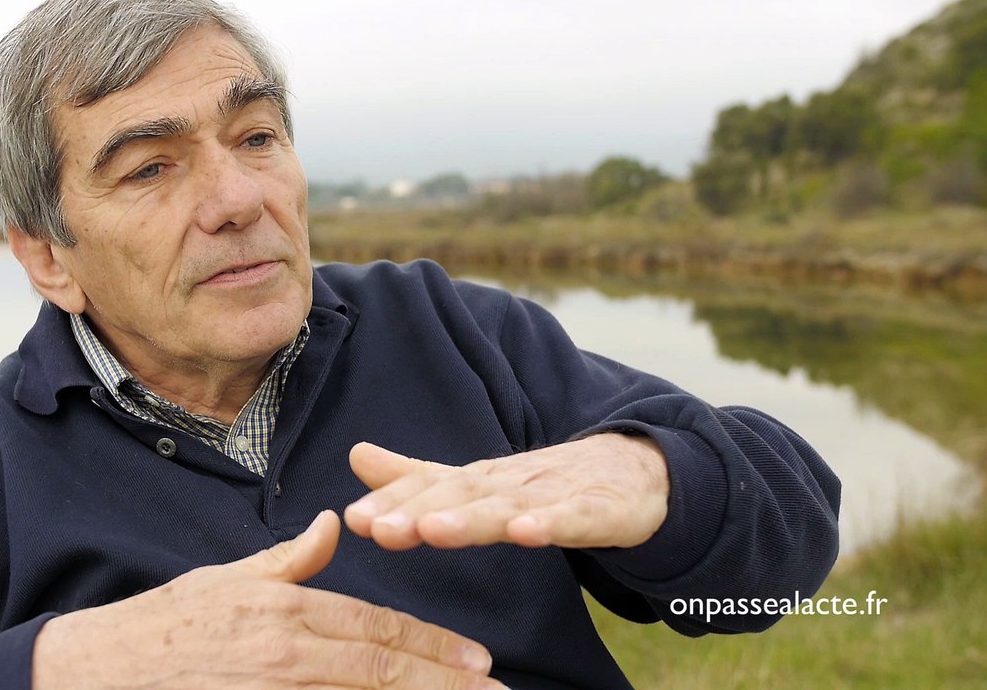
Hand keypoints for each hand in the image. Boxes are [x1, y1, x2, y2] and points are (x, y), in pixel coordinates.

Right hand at [32, 511, 505, 689]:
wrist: (94, 675)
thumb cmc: (159, 628)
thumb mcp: (225, 581)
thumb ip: (289, 561)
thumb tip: (331, 525)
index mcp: (284, 608)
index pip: (377, 629)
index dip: (432, 648)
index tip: (476, 662)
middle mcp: (287, 652)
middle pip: (384, 670)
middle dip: (446, 685)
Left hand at [343, 434, 668, 550]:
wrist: (633, 472)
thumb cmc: (545, 482)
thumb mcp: (476, 482)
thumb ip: (417, 476)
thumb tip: (355, 455)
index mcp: (478, 480)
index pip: (429, 488)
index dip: (392, 502)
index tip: (353, 519)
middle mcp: (508, 483)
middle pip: (459, 495)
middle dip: (417, 510)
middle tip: (379, 527)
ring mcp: (552, 494)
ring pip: (507, 507)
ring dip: (470, 518)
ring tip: (434, 529)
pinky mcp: (596, 510)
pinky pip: (571, 519)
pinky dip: (550, 523)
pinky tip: (527, 532)